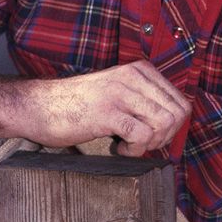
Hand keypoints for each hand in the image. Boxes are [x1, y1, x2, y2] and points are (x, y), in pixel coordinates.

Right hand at [15, 60, 190, 156]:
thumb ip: (144, 99)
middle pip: (177, 115)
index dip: (172, 127)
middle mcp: (133, 77)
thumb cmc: (78, 104)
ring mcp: (120, 93)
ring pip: (164, 124)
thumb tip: (174, 123)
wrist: (39, 105)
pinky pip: (141, 136)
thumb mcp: (118, 91)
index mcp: (140, 70)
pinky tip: (118, 148)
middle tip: (141, 143)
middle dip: (164, 137)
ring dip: (150, 143)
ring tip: (129, 144)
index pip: (182, 102)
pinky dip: (134, 150)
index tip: (149, 134)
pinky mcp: (106, 113)